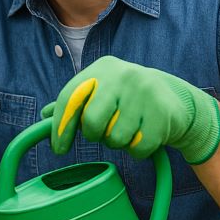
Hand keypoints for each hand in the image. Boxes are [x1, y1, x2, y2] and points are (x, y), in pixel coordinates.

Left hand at [43, 56, 219, 163]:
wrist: (176, 100)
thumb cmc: (127, 99)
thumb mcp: (102, 92)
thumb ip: (75, 103)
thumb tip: (44, 115)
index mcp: (102, 68)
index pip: (70, 97)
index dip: (60, 127)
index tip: (59, 149)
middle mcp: (123, 74)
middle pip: (91, 122)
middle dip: (95, 135)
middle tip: (105, 133)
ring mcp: (144, 92)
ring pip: (115, 138)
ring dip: (119, 142)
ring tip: (130, 128)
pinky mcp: (162, 113)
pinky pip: (137, 148)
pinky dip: (137, 150)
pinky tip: (145, 135)